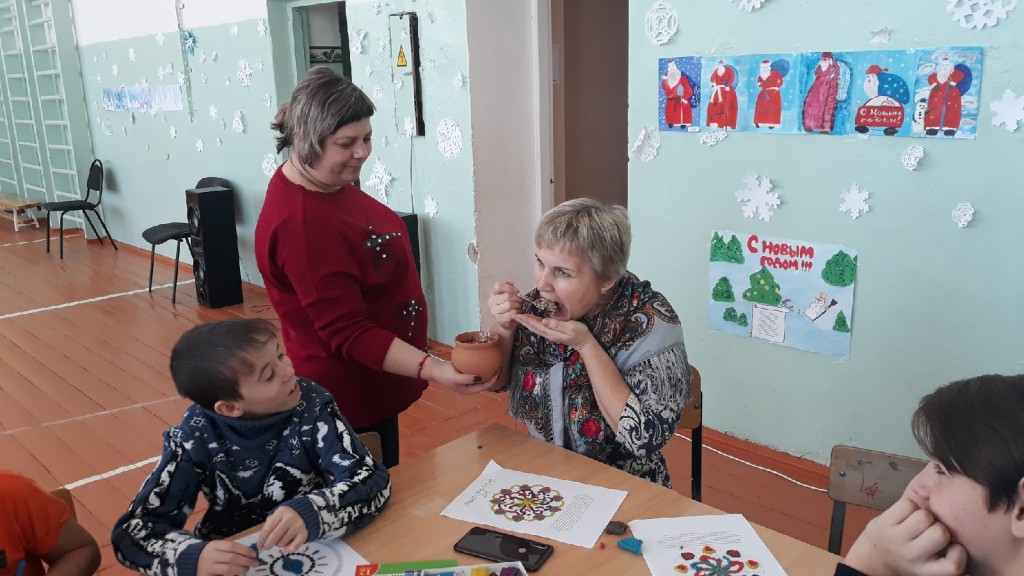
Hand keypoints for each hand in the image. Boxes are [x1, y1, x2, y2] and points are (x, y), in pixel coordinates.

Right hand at [196, 540, 257, 575]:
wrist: (193, 562)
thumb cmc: (211, 554)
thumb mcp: (219, 548)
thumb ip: (232, 550)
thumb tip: (250, 554)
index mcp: (214, 545)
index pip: (232, 546)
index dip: (245, 550)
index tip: (254, 554)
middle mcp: (210, 555)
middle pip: (231, 558)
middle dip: (246, 561)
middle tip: (255, 563)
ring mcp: (208, 567)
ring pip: (228, 569)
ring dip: (240, 570)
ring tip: (246, 570)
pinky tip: (237, 575)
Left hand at [258, 506, 307, 552]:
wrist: (303, 515)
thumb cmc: (285, 518)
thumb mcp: (276, 518)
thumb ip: (268, 527)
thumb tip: (260, 543)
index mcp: (281, 512)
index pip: (268, 528)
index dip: (262, 538)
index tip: (259, 545)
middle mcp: (290, 518)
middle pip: (275, 536)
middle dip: (268, 544)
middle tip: (266, 548)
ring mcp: (298, 526)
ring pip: (282, 543)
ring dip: (278, 545)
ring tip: (280, 541)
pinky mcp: (304, 534)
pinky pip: (292, 548)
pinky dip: (287, 550)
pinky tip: (286, 547)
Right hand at [425, 357, 497, 393]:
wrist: (435, 369)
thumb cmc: (445, 375)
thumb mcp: (455, 378)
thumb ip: (467, 379)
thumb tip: (480, 378)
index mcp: (469, 390)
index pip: (485, 386)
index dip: (493, 380)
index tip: (498, 371)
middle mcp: (470, 386)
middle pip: (485, 383)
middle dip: (493, 376)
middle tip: (499, 367)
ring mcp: (468, 380)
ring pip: (481, 377)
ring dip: (488, 372)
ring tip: (494, 364)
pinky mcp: (465, 373)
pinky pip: (476, 371)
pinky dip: (481, 367)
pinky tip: (484, 360)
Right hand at [487, 281, 524, 332]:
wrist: (506, 321)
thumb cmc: (507, 306)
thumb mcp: (507, 294)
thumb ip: (508, 287)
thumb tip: (511, 284)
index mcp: (493, 293)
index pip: (498, 286)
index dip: (509, 287)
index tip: (517, 291)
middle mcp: (491, 302)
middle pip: (507, 296)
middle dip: (517, 298)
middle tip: (520, 301)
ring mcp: (494, 311)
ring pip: (509, 305)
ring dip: (517, 305)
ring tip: (518, 307)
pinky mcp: (499, 319)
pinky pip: (511, 314)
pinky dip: (517, 312)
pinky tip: (517, 312)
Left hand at [515, 314, 594, 351]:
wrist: (584, 342)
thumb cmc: (580, 333)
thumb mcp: (570, 327)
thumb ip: (557, 324)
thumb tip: (544, 321)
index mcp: (551, 332)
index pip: (536, 325)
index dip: (526, 320)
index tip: (518, 314)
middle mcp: (548, 334)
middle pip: (533, 327)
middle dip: (523, 321)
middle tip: (513, 314)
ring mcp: (550, 334)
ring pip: (535, 327)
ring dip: (526, 322)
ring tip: (518, 316)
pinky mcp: (552, 332)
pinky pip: (539, 327)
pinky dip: (533, 323)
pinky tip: (530, 319)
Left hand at [844, 497, 966, 575]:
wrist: (872, 559)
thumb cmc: (908, 556)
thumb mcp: (929, 561)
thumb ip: (946, 548)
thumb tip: (964, 519)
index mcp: (928, 570)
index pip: (954, 565)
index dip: (958, 552)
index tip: (950, 548)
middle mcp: (912, 557)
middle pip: (941, 533)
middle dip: (939, 527)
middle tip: (929, 531)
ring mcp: (897, 539)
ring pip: (925, 516)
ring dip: (925, 514)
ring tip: (917, 522)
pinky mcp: (883, 523)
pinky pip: (908, 504)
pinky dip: (910, 505)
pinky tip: (905, 515)